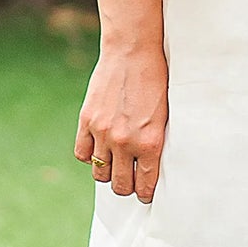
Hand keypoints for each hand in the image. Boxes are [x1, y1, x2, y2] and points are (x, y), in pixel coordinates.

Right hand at [74, 41, 167, 202]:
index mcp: (150, 143)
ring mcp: (103, 132)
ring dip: (107, 173)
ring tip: (114, 165)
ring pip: (100, 174)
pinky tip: (98, 149)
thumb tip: (149, 168)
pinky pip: (83, 154)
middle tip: (130, 181)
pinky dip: (90, 156)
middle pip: (120, 186)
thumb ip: (154, 143)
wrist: (133, 51)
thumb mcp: (164, 115)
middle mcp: (125, 142)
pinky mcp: (87, 121)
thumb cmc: (156, 81)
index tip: (144, 194)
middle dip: (126, 187)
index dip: (144, 194)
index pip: (144, 186)